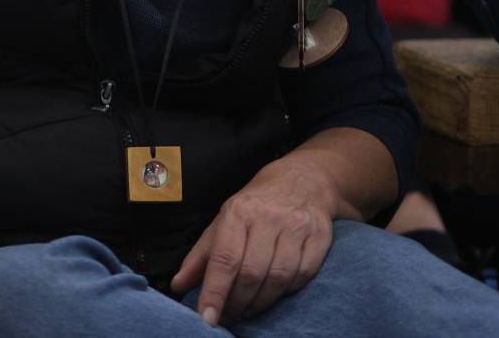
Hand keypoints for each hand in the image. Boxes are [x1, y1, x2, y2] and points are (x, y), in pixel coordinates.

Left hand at [171, 161, 334, 325]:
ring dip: (260, 303)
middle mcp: (268, 218)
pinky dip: (286, 292)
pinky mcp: (319, 238)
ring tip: (247, 310)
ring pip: (278, 279)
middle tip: (228, 316)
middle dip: (236, 303)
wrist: (302, 181)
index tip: (207, 318)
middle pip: (251, 273)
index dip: (215, 292)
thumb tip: (179, 285)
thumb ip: (201, 256)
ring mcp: (296, 227)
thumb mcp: (223, 221)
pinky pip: (302, 276)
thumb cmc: (256, 206)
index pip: (225, 259)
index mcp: (239, 212)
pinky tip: (274, 293)